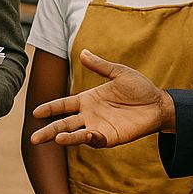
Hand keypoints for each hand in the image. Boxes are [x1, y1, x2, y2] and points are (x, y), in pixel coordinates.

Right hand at [30, 50, 173, 147]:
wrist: (159, 104)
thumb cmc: (140, 88)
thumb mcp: (119, 73)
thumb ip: (100, 66)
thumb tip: (83, 53)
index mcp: (87, 100)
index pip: (63, 105)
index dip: (50, 108)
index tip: (35, 112)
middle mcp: (89, 116)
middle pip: (63, 124)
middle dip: (48, 131)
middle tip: (33, 139)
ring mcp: (98, 128)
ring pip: (76, 135)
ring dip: (66, 138)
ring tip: (56, 139)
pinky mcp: (110, 137)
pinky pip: (97, 140)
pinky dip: (91, 139)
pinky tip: (87, 135)